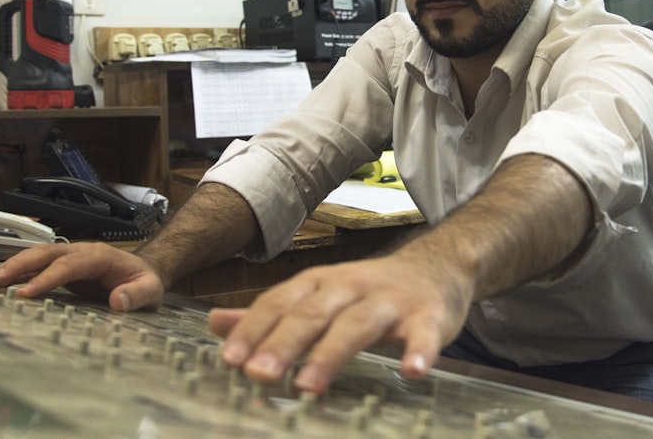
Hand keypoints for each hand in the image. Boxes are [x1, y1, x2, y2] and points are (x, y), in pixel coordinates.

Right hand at [0, 242, 164, 311]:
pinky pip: (37, 269)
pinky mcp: (63, 269)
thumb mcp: (150, 290)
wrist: (144, 273)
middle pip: (46, 253)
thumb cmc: (146, 282)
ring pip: (37, 258)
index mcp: (101, 256)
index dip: (46, 278)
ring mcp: (70, 259)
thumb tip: (118, 301)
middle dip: (19, 266)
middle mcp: (82, 253)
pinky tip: (1, 287)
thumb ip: (137, 295)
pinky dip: (17, 276)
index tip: (26, 293)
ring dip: (12, 268)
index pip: (69, 265)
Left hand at [208, 251, 471, 393]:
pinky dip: (419, 350)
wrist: (437, 266)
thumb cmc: (369, 289)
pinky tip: (413, 371)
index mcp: (320, 283)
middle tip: (258, 375)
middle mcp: (351, 287)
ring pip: (357, 324)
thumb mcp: (319, 293)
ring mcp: (390, 301)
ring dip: (331, 354)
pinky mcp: (428, 316)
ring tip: (308, 387)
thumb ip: (271, 312)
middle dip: (284, 344)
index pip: (280, 303)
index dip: (254, 329)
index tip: (230, 359)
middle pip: (313, 313)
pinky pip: (424, 334)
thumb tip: (215, 323)